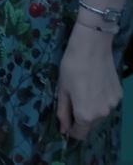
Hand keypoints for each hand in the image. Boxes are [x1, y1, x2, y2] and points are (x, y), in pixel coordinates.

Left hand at [57, 24, 121, 139]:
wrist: (92, 48)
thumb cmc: (71, 68)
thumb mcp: (62, 90)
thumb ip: (63, 112)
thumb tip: (64, 129)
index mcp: (85, 114)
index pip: (79, 133)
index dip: (71, 129)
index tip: (66, 119)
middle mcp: (102, 114)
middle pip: (90, 124)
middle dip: (80, 117)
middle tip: (73, 98)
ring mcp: (113, 105)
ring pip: (99, 114)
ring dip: (91, 109)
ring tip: (84, 89)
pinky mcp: (119, 95)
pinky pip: (107, 103)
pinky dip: (100, 100)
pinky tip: (95, 85)